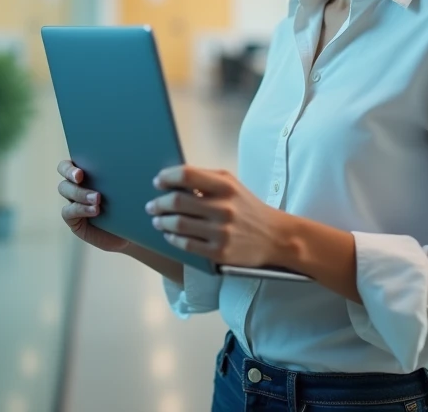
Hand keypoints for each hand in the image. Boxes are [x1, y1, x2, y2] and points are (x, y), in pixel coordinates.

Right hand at [56, 160, 128, 252]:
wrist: (131, 230)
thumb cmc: (130, 204)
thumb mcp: (127, 187)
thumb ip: (121, 172)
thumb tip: (127, 157)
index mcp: (87, 171)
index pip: (69, 163)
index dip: (70, 166)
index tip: (81, 172)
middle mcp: (76, 184)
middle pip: (63, 172)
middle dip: (70, 173)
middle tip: (81, 177)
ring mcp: (73, 201)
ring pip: (65, 190)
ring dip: (79, 193)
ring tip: (97, 199)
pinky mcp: (73, 219)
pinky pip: (69, 211)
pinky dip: (81, 209)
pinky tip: (95, 211)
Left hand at [147, 166, 283, 266]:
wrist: (276, 237)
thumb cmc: (248, 207)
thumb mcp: (233, 185)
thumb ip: (205, 179)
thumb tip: (171, 181)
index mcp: (225, 187)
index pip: (186, 175)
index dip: (167, 177)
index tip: (158, 182)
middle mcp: (224, 208)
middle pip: (177, 202)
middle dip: (159, 203)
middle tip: (151, 206)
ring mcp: (221, 232)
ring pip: (178, 225)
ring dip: (162, 222)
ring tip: (158, 220)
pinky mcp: (220, 253)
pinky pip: (186, 245)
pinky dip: (173, 239)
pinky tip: (169, 234)